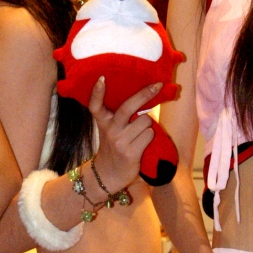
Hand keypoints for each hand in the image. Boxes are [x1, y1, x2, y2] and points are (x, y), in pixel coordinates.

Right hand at [88, 77, 160, 191]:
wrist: (108, 174)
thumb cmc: (113, 146)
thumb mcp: (109, 129)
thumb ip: (118, 115)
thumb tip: (143, 97)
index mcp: (102, 122)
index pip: (95, 106)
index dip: (97, 92)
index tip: (102, 78)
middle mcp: (110, 130)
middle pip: (127, 108)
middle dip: (144, 94)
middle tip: (156, 86)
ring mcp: (120, 142)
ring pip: (144, 120)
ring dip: (148, 123)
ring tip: (140, 130)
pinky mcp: (131, 153)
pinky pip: (149, 134)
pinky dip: (150, 135)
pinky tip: (142, 141)